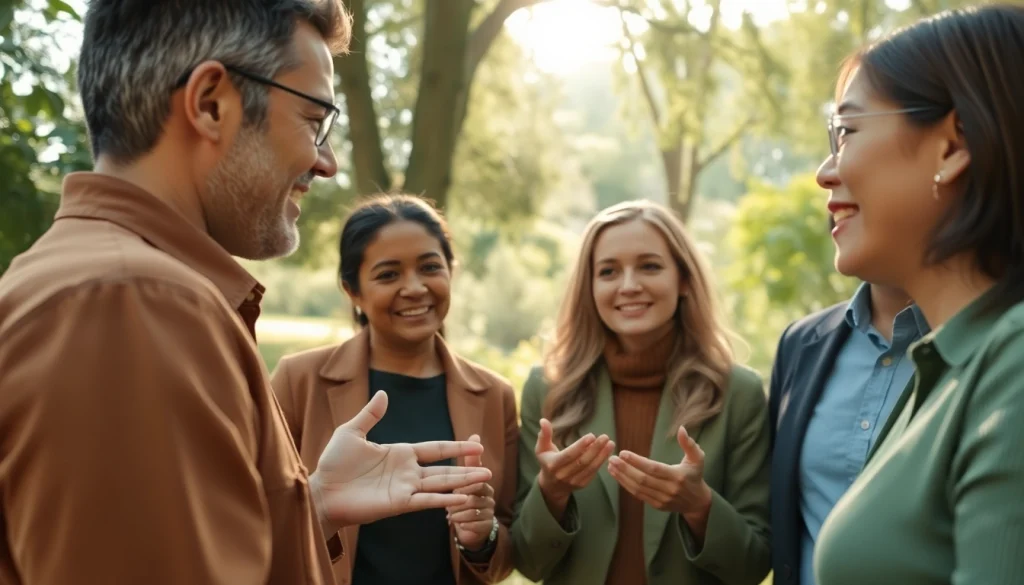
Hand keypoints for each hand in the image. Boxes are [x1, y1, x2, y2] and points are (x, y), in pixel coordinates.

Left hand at [310, 391, 492, 531]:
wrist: (322, 491)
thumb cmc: (334, 463)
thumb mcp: (351, 432)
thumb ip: (371, 414)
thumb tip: (385, 393)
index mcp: (400, 453)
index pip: (435, 448)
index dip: (456, 446)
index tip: (476, 444)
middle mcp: (407, 472)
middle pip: (444, 468)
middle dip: (467, 468)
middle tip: (489, 468)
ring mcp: (405, 489)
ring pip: (440, 484)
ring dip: (462, 483)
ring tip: (484, 480)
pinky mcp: (399, 504)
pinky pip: (426, 501)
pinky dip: (445, 500)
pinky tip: (462, 498)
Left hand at [446, 434, 495, 551]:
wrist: (471, 527)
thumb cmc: (465, 499)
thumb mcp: (465, 479)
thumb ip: (470, 461)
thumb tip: (476, 435)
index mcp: (483, 482)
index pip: (477, 474)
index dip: (468, 475)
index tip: (457, 480)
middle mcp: (489, 494)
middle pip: (476, 489)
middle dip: (460, 494)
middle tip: (448, 500)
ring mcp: (489, 510)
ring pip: (473, 506)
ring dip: (458, 510)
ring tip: (448, 513)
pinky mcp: (486, 525)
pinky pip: (475, 522)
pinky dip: (462, 521)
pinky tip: (453, 521)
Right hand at [535, 418, 614, 502]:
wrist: (551, 485)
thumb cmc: (546, 461)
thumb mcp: (541, 448)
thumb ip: (544, 435)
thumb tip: (543, 420)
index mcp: (553, 465)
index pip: (569, 455)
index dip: (580, 446)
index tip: (591, 435)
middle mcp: (563, 475)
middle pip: (582, 461)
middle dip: (595, 449)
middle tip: (605, 437)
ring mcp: (573, 481)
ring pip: (590, 468)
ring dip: (602, 455)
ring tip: (610, 443)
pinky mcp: (582, 484)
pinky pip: (593, 472)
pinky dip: (601, 462)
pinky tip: (607, 451)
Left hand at [607, 425, 711, 520]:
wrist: (697, 502)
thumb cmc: (695, 475)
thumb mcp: (697, 458)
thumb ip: (689, 444)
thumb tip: (681, 429)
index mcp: (678, 476)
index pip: (654, 468)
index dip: (637, 461)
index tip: (623, 453)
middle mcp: (669, 489)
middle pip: (643, 479)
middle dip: (625, 469)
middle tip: (612, 458)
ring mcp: (662, 499)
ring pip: (638, 488)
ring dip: (622, 477)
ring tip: (611, 466)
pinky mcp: (656, 505)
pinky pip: (638, 495)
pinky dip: (626, 485)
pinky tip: (617, 476)